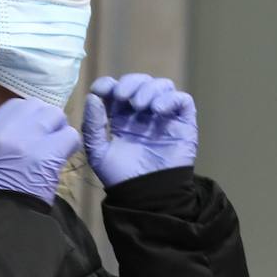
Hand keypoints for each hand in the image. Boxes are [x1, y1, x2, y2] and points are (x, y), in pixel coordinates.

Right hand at [0, 98, 81, 205]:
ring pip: (56, 115)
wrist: (5, 212)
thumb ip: (5, 133)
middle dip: (47, 119)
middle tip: (49, 137)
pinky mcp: (49, 152)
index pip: (16, 104)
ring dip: (60, 129)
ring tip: (57, 145)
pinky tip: (64, 155)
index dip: (31, 113)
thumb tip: (29, 120)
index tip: (36, 126)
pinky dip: (71, 144)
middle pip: (37, 106)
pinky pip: (70, 135)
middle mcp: (7, 129)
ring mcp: (29, 138)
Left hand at [83, 74, 198, 187]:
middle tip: (122, 97)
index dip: (109, 84)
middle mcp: (144, 114)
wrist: (147, 195)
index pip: (117, 89)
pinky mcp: (184, 123)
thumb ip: (92, 125)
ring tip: (140, 106)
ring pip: (162, 86)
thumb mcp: (98, 152)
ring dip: (149, 89)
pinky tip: (157, 111)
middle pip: (140, 82)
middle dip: (130, 83)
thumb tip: (93, 97)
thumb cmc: (122, 177)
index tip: (102, 90)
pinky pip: (182, 100)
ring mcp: (165, 117)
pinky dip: (170, 98)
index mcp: (122, 118)